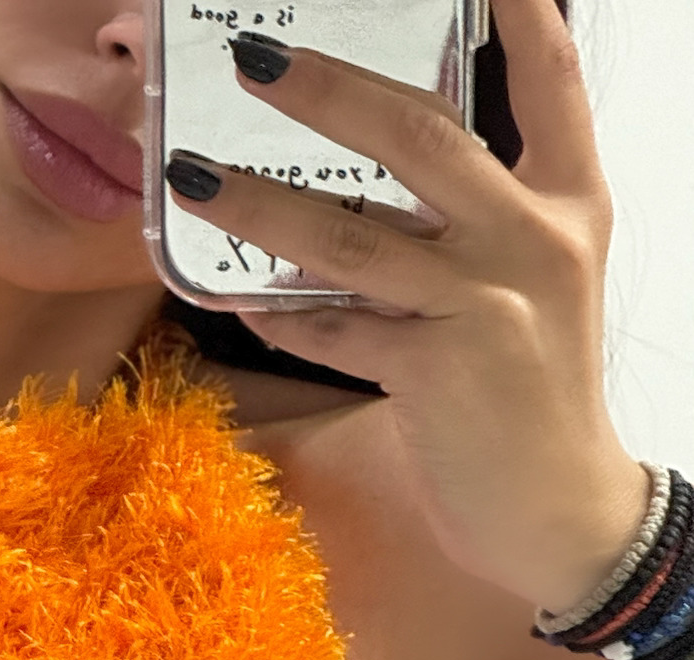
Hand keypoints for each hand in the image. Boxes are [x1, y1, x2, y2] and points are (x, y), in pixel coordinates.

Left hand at [162, 0, 649, 613]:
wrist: (560, 512)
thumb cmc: (530, 396)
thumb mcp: (530, 286)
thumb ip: (474, 224)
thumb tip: (373, 180)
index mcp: (569, 202)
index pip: (549, 78)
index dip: (516, 11)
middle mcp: (532, 237)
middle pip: (419, 132)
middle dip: (325, 89)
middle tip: (250, 58)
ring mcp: (484, 302)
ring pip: (348, 233)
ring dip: (256, 202)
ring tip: (187, 176)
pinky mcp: (435, 370)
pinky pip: (328, 328)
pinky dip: (267, 312)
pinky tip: (215, 292)